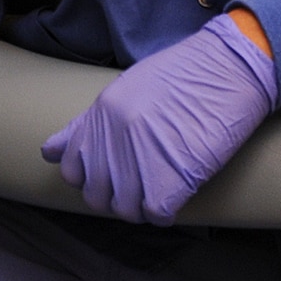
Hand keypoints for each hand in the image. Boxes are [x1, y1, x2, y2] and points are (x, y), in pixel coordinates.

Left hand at [40, 12, 278, 223]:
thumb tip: (50, 152)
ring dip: (142, 207)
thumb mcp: (128, 88)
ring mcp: (141, 156)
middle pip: (97, 195)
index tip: (111, 176)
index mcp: (101, 113)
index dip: (90, 178)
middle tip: (141, 186)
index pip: (71, 168)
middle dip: (116, 197)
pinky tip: (177, 195)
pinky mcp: (172, 175)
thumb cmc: (186, 75)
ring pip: (125, 210)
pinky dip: (166, 212)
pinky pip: (156, 214)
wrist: (230, 67)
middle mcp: (114, 136)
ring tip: (161, 190)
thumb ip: (92, 122)